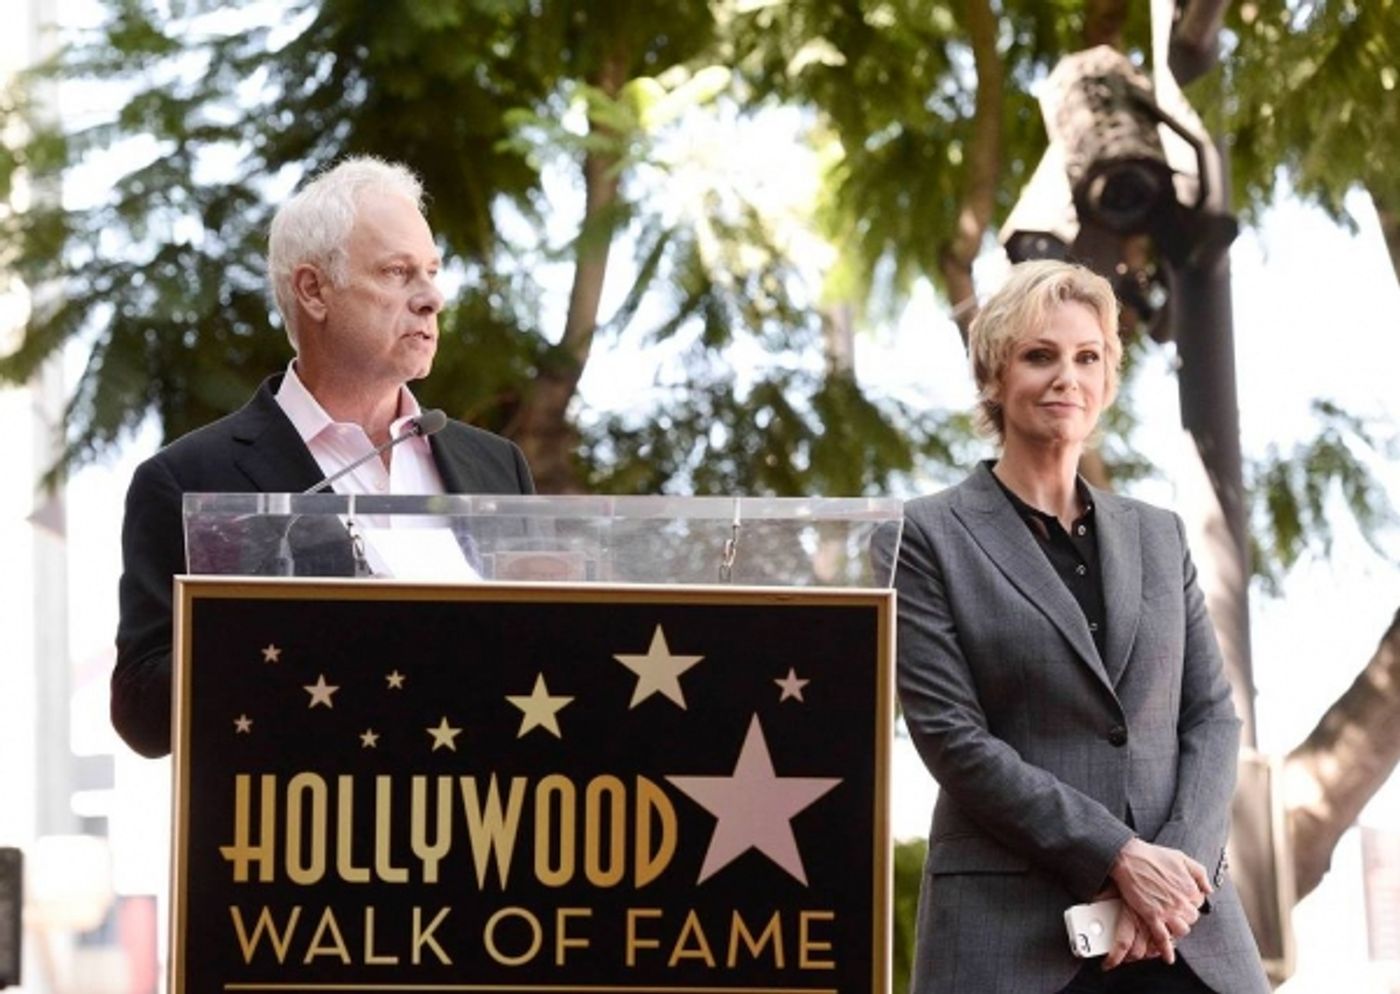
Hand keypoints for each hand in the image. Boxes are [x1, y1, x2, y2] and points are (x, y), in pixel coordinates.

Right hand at [1108, 838, 1210, 963]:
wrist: (1129, 858)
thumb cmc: (1153, 856)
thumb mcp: (1182, 858)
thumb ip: (1200, 873)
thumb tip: (1210, 889)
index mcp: (1191, 888)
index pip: (1198, 905)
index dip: (1189, 903)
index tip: (1181, 901)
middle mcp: (1182, 901)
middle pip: (1192, 919)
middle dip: (1184, 916)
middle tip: (1173, 912)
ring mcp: (1167, 910)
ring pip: (1182, 930)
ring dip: (1177, 930)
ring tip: (1170, 926)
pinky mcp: (1152, 916)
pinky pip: (1163, 938)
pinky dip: (1166, 950)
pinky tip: (1168, 958)